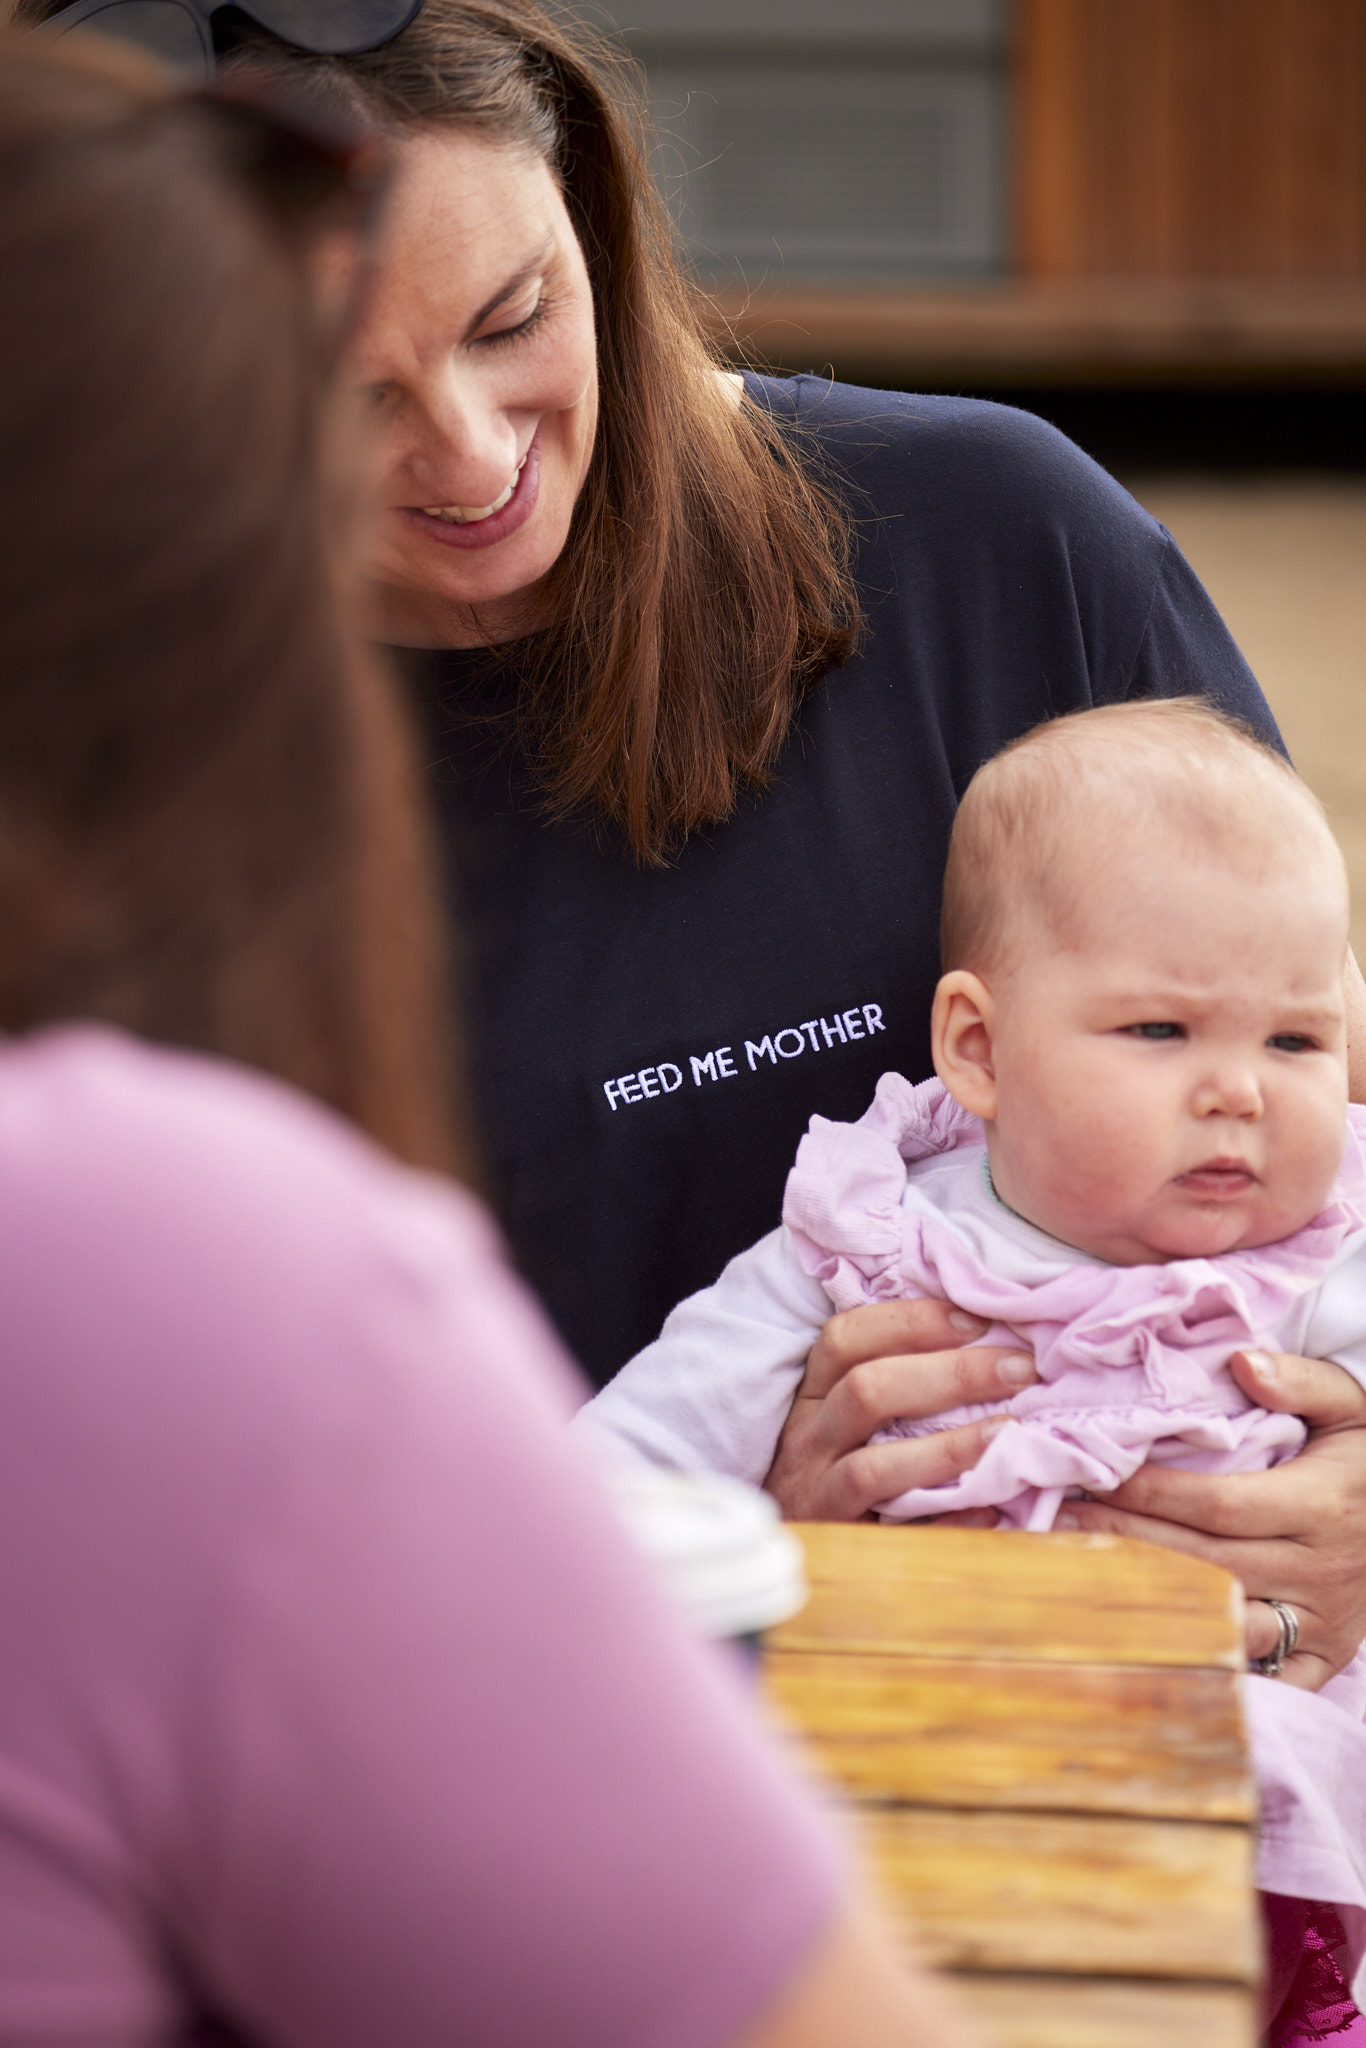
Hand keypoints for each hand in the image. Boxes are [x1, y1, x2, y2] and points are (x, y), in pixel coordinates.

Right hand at [763, 1298, 1036, 1521]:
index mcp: (813, 1395)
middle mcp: (808, 1441)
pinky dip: (943, 1522)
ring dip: (948, 1448)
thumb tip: (987, 1339)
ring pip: (871, 1468)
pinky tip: (991, 1510)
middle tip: (1020, 1369)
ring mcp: (819, 1496)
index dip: (909, 1321)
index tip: (975, 1320)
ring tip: (1008, 1432)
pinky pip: (893, 1537)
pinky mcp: (843, 1548)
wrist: (792, 1550)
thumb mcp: (844, 1416)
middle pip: (865, 1391)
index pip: (845, 1338)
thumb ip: (896, 1378)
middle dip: (950, 1374)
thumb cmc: (836, 1465)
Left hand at [1058, 1349, 1365, 1688]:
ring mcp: (1322, 1621)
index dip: (1147, 1494)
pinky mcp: (1323, 1656)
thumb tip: (1241, 1363)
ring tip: (1081, 1574)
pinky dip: (1206, 1665)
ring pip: (1223, 1623)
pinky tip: (1143, 1640)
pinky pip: (1260, 1677)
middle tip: (1055, 1520)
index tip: (1087, 1473)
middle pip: (1203, 1564)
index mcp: (1322, 1505)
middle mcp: (1320, 1571)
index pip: (1216, 1504)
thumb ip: (1302, 1380)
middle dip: (1124, 1543)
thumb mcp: (1355, 1404)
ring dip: (1150, 1602)